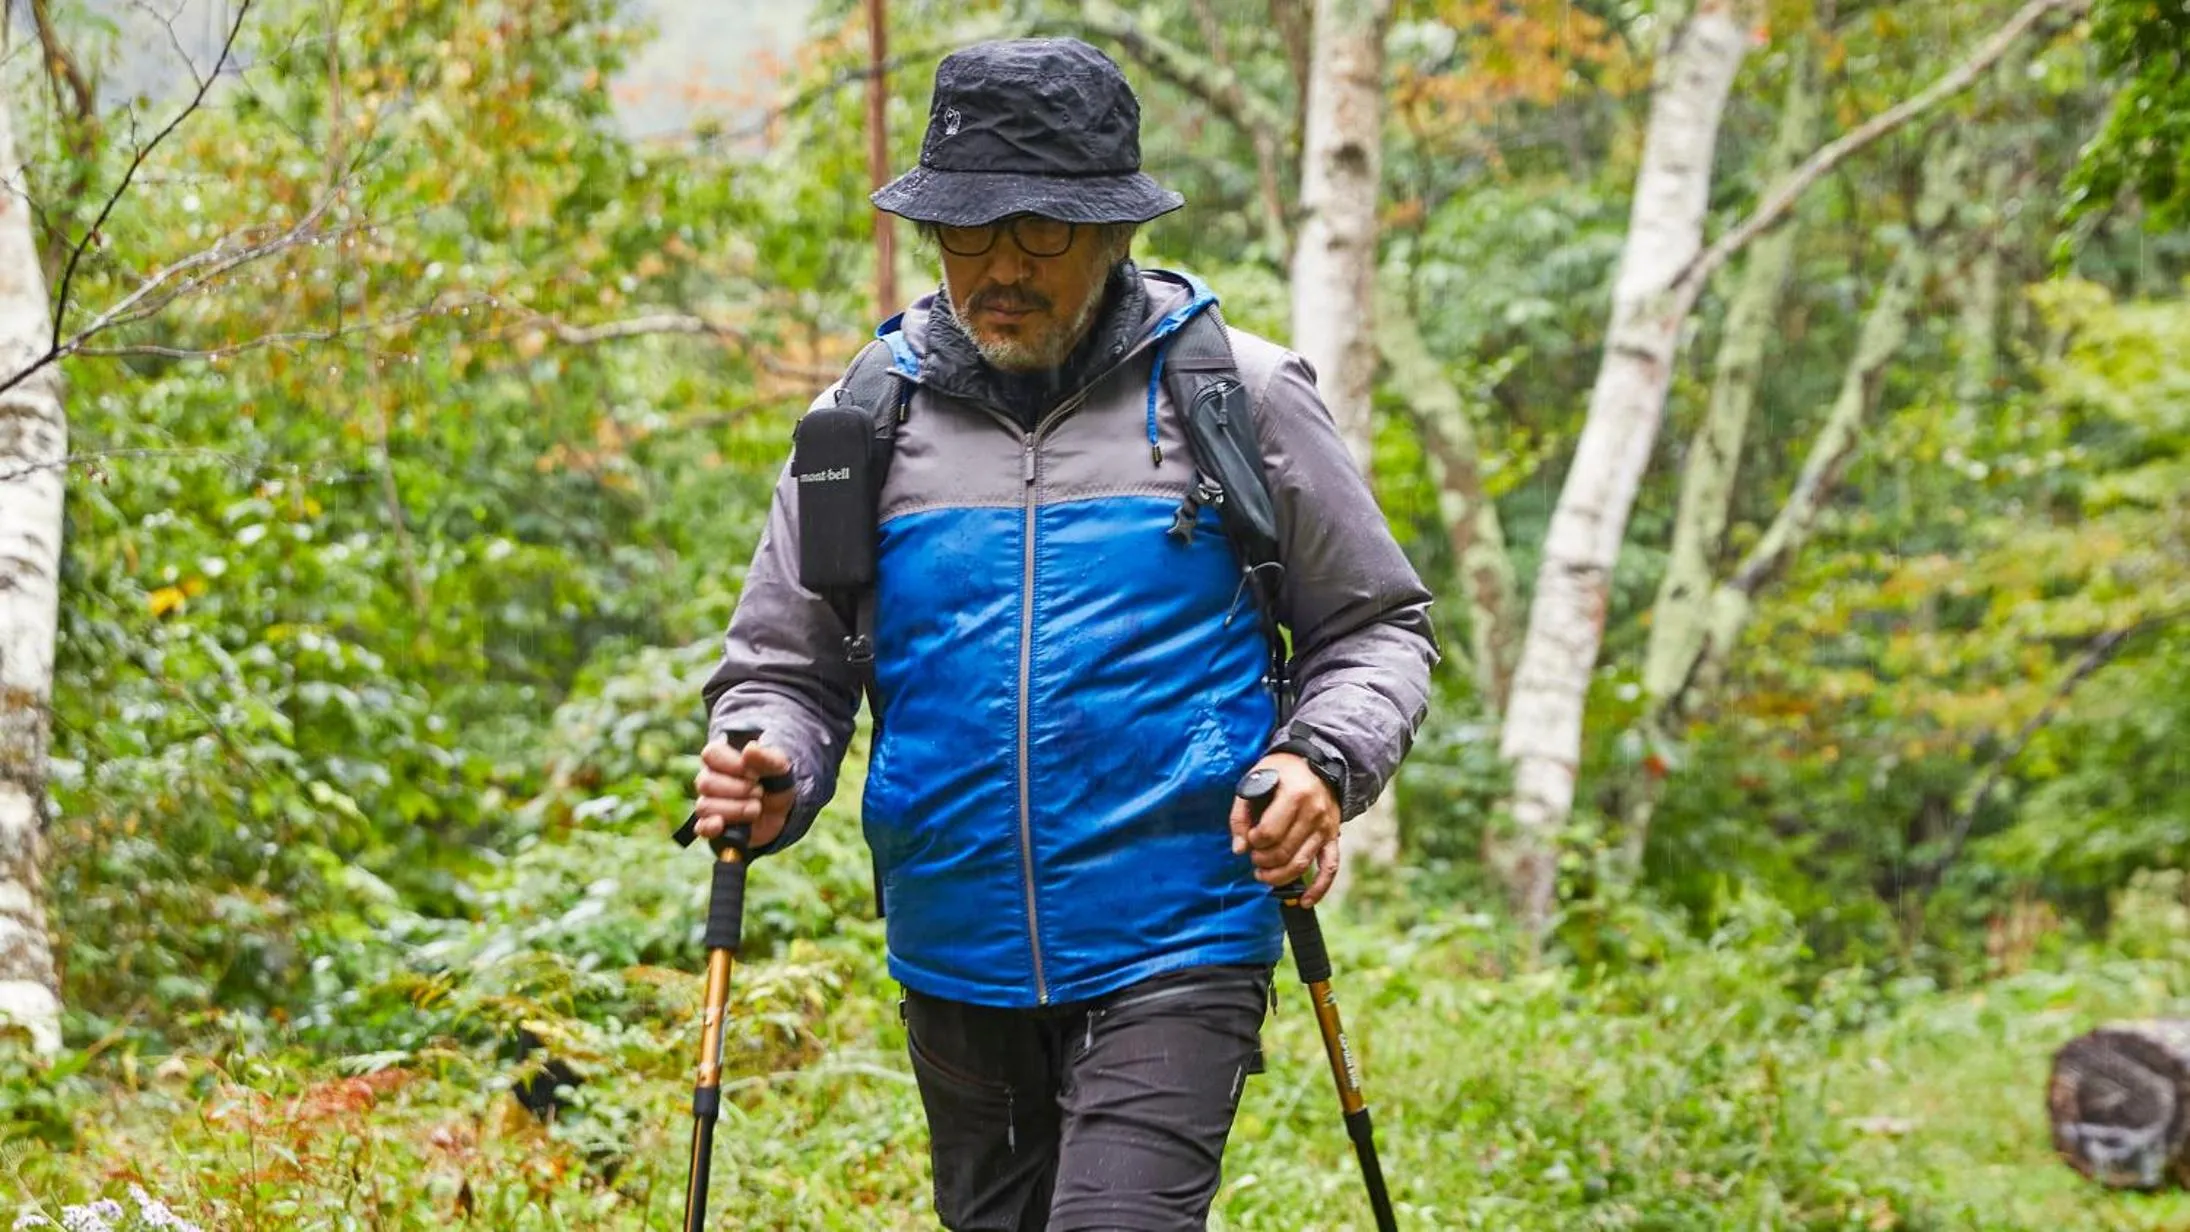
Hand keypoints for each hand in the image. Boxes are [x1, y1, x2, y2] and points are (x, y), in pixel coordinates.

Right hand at [691, 739, 796, 848]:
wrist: (783, 811)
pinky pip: (701, 828)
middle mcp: (710, 780)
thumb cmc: (775, 782)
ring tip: (756, 808)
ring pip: (705, 806)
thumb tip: (749, 749)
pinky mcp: (714, 827)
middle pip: (706, 783)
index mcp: (721, 759)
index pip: (711, 754)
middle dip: (738, 789)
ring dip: (735, 809)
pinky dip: (710, 827)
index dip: (732, 764)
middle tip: (759, 791)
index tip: (754, 773)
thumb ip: (767, 758)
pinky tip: (720, 824)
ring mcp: (709, 804)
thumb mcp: (780, 768)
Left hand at [1228, 752, 1341, 906]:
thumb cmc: (1280, 772)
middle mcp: (1314, 813)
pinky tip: (1304, 901)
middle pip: (1284, 852)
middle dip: (1262, 862)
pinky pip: (1330, 867)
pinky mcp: (1333, 837)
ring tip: (1263, 875)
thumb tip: (1239, 849)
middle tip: (1254, 858)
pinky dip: (1319, 888)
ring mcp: (1326, 827)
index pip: (1269, 833)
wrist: (1317, 762)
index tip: (1249, 838)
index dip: (1253, 842)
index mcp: (1294, 795)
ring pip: (1302, 864)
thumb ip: (1241, 815)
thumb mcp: (1254, 780)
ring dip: (1279, 877)